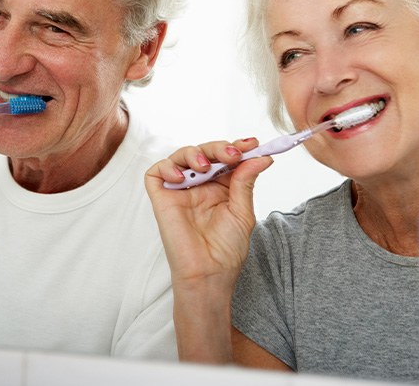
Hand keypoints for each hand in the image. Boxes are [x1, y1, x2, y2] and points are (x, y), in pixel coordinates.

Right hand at [145, 138, 272, 290]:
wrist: (209, 273)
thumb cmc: (226, 249)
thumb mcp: (242, 212)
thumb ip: (246, 182)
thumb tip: (261, 157)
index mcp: (220, 187)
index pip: (225, 159)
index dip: (237, 147)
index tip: (252, 144)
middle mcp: (199, 185)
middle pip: (204, 152)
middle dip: (218, 148)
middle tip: (232, 154)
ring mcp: (179, 190)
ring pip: (180, 156)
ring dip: (194, 153)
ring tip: (205, 166)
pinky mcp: (161, 197)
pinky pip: (156, 172)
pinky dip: (167, 167)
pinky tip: (182, 178)